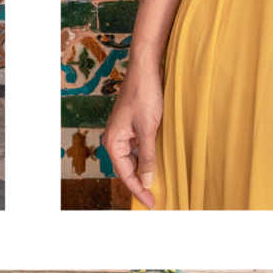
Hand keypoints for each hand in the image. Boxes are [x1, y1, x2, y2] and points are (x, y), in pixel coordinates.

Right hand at [103, 64, 162, 209]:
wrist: (146, 69)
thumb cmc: (144, 95)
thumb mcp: (148, 129)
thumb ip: (147, 157)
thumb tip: (146, 181)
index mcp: (113, 141)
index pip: (125, 174)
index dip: (139, 190)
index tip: (152, 203)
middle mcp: (116, 139)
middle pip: (127, 169)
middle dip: (141, 183)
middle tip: (156, 198)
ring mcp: (125, 133)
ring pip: (134, 159)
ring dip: (145, 170)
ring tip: (159, 185)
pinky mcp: (134, 127)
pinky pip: (140, 149)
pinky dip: (148, 158)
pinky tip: (158, 164)